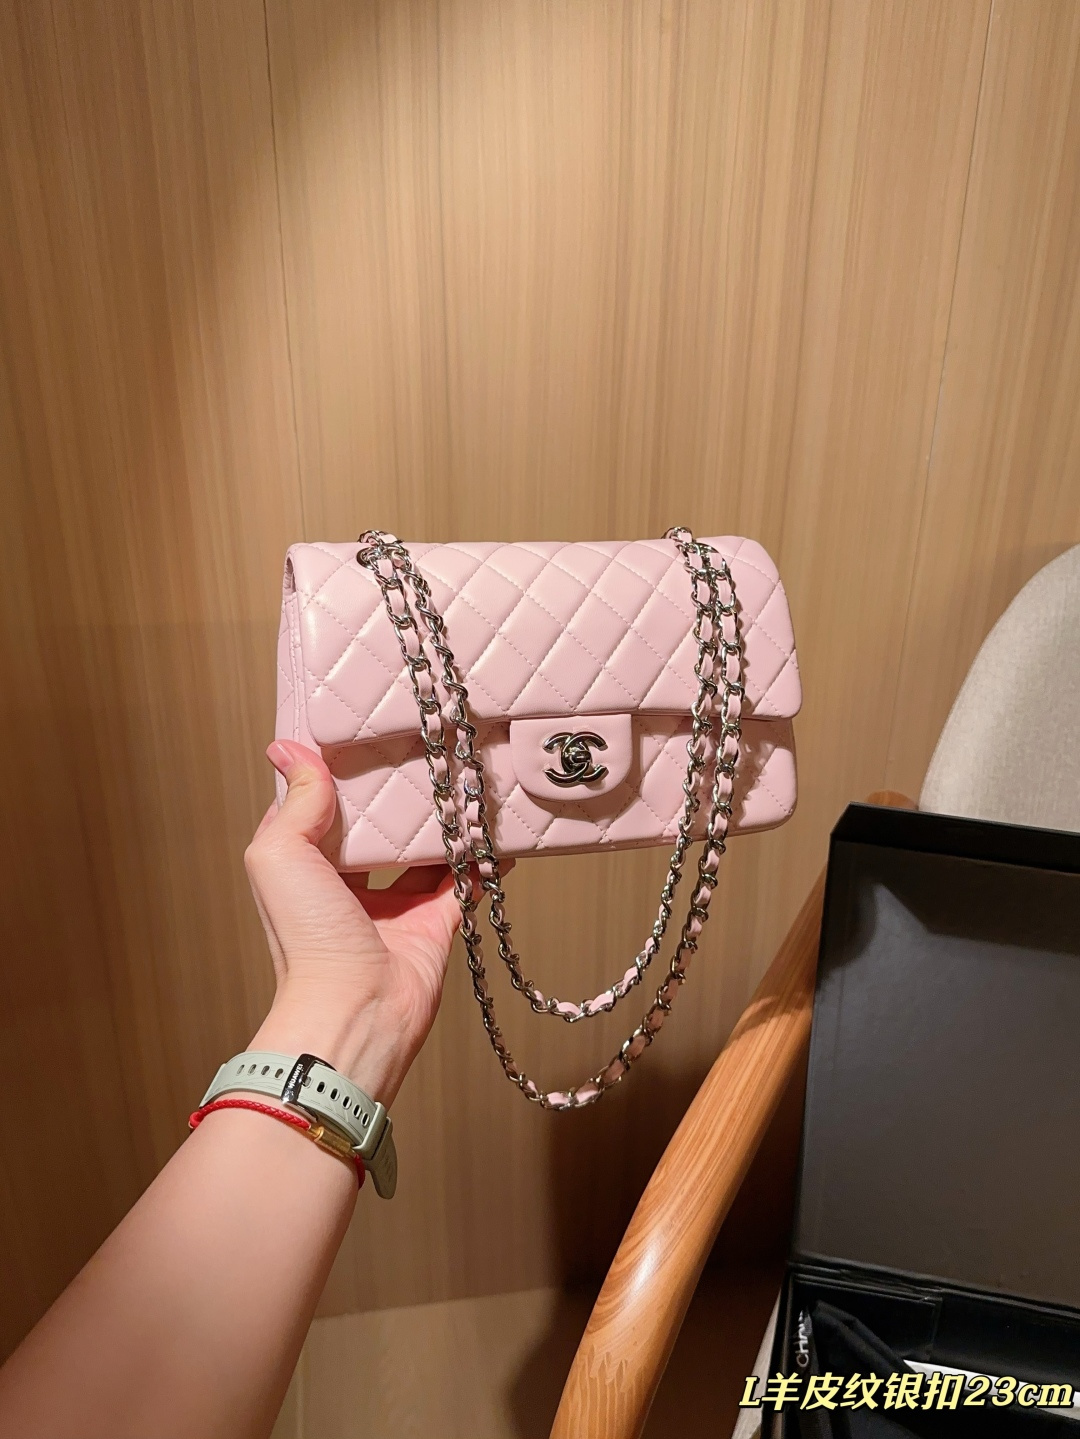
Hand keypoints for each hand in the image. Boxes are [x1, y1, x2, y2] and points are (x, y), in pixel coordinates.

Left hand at [243, 740, 464, 1104]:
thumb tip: (289, 750)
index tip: (362, 733)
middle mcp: (349, 884)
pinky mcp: (434, 924)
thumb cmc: (307, 939)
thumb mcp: (280, 855)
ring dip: (442, 822)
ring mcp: (394, 905)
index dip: (338, 774)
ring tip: (464, 782)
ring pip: (423, 851)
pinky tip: (495, 834)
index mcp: (307, 867)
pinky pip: (461, 883)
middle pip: (378, 827)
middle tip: (425, 749)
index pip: (322, 809)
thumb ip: (295, 804)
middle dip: (398, 794)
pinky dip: (479, 860)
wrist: (356, 1009)